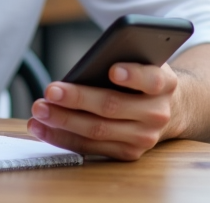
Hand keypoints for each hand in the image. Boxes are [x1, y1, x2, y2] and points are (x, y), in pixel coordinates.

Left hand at [27, 62, 178, 160]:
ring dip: (63, 121)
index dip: (133, 75)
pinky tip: (41, 127)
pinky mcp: (128, 153)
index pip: (152, 80)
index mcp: (165, 84)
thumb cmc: (144, 78)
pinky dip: (61, 137)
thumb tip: (87, 64)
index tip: (112, 70)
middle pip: (113, 106)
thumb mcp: (144, 61)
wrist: (170, 110)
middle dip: (78, 98)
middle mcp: (157, 113)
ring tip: (39, 109)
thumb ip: (124, 56)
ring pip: (97, 130)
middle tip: (51, 90)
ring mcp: (144, 138)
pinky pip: (89, 148)